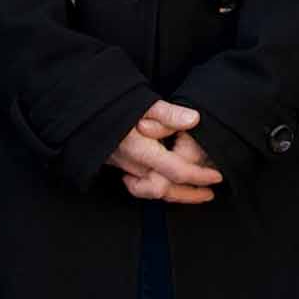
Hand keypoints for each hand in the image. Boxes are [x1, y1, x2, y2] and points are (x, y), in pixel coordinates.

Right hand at [108, 98, 224, 204]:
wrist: (82, 110)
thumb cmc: (112, 104)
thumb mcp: (141, 102)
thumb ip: (168, 113)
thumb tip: (194, 119)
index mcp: (139, 149)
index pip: (175, 170)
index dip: (198, 176)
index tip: (217, 176)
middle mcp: (130, 163)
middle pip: (163, 189)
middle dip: (189, 194)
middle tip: (210, 193)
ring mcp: (121, 166)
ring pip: (150, 191)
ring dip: (173, 195)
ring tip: (193, 194)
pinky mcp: (115, 165)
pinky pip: (138, 186)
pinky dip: (154, 190)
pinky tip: (164, 185)